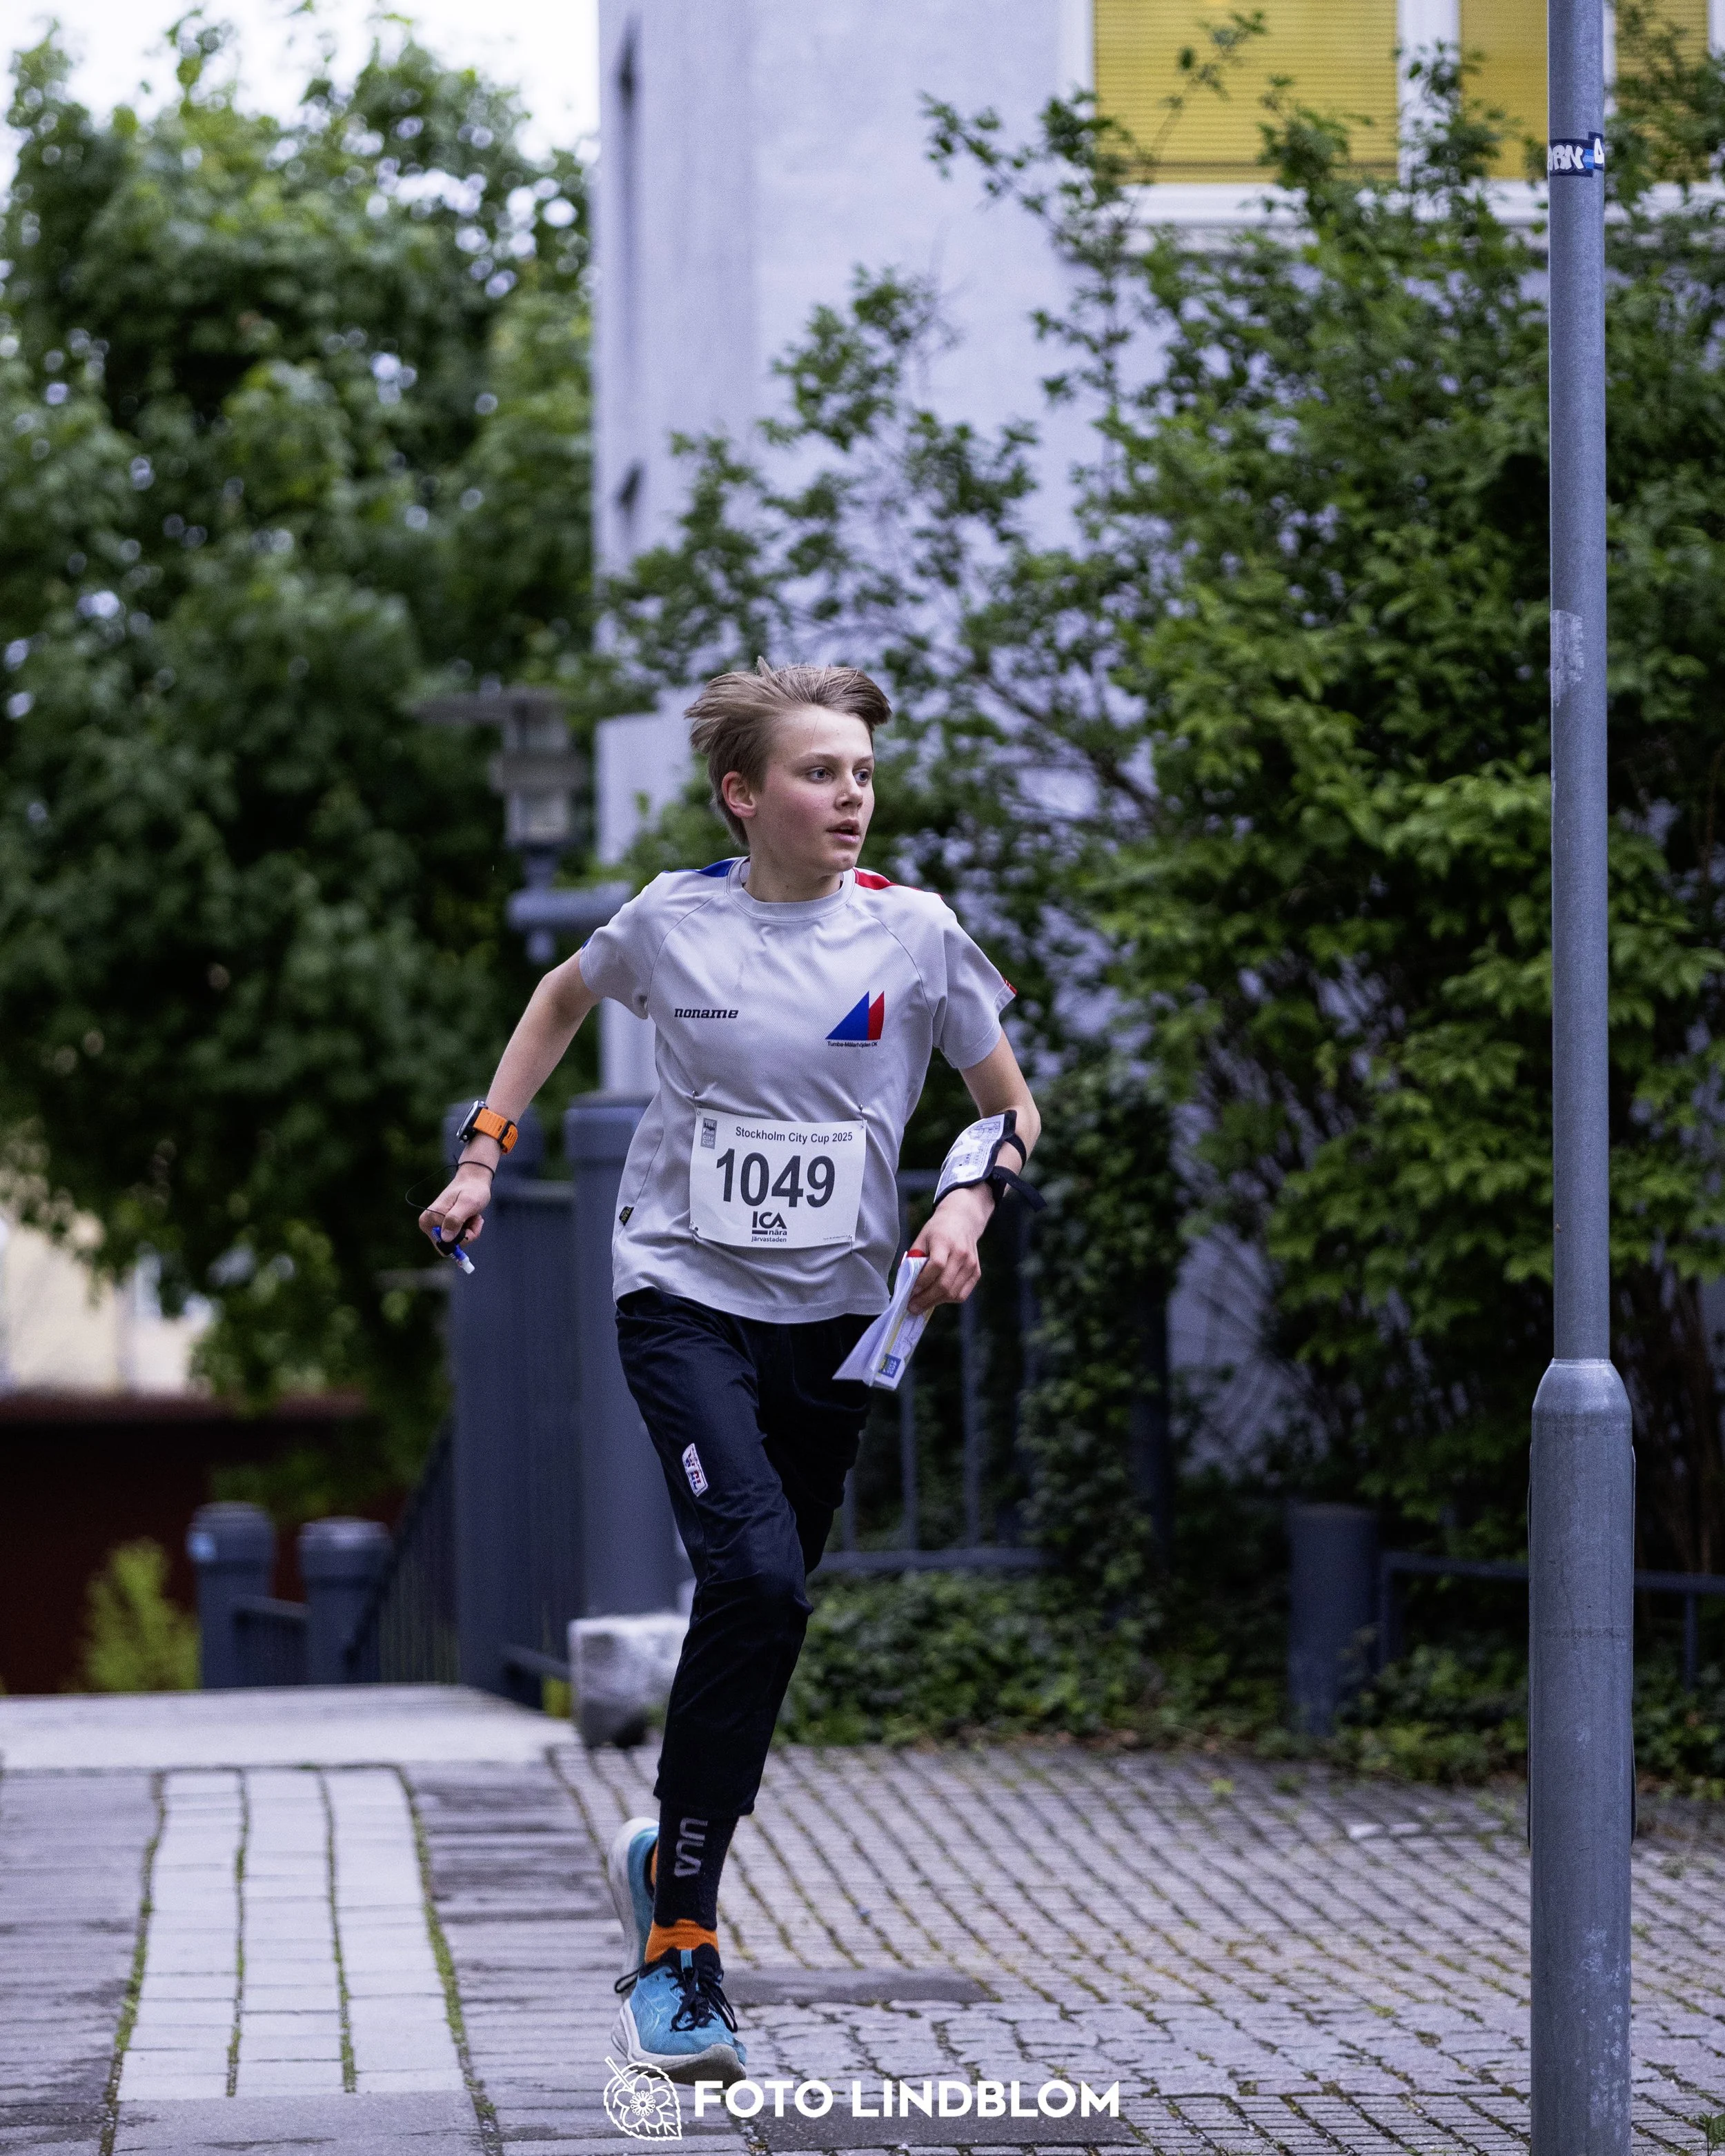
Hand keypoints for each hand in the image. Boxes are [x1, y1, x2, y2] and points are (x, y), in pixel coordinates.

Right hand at [418, 1160, 494, 1253]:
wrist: (473, 1180)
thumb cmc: (471, 1189)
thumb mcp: (467, 1203)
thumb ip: (455, 1219)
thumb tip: (445, 1239)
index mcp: (429, 1219)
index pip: (445, 1245)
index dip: (461, 1238)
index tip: (470, 1222)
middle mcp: (429, 1224)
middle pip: (451, 1246)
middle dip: (467, 1234)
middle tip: (473, 1218)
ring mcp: (437, 1226)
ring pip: (457, 1242)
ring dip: (470, 1230)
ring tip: (472, 1215)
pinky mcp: (444, 1226)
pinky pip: (459, 1238)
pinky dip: (469, 1229)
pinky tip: (471, 1217)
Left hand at [907, 1184, 994, 1314]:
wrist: (963, 1220)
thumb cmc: (938, 1230)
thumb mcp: (922, 1238)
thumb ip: (914, 1259)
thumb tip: (906, 1284)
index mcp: (945, 1241)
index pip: (936, 1266)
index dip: (922, 1281)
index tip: (910, 1291)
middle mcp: (961, 1254)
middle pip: (944, 1284)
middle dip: (926, 1299)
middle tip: (912, 1307)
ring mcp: (971, 1264)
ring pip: (953, 1293)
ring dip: (935, 1302)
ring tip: (922, 1304)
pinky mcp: (976, 1272)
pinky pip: (962, 1294)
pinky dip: (948, 1300)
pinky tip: (937, 1298)